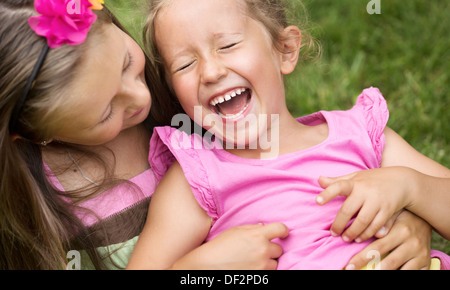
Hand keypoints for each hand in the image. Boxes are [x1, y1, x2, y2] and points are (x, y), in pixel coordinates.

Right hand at [171, 223, 288, 269]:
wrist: (208, 266)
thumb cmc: (219, 247)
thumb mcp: (235, 232)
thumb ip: (252, 228)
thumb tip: (264, 227)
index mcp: (257, 235)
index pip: (280, 229)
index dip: (284, 230)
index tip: (283, 233)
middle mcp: (262, 250)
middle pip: (279, 249)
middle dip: (271, 249)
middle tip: (258, 250)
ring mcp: (261, 266)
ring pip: (275, 264)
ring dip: (267, 262)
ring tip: (253, 260)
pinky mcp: (258, 277)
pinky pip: (267, 273)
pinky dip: (261, 270)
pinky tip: (250, 267)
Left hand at [316, 167, 414, 242]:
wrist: (403, 181)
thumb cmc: (373, 179)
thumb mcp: (356, 176)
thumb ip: (338, 180)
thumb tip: (319, 180)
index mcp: (355, 182)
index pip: (339, 186)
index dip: (327, 193)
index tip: (317, 201)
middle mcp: (365, 191)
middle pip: (348, 210)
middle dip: (339, 223)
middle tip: (333, 233)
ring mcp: (377, 201)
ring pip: (362, 221)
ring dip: (353, 232)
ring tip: (346, 238)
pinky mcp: (388, 210)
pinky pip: (376, 225)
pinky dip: (367, 234)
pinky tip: (360, 238)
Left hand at [345, 210, 431, 269]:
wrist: (426, 219)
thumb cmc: (402, 217)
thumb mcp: (393, 214)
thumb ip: (382, 222)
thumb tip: (370, 233)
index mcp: (401, 231)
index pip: (377, 248)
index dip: (361, 258)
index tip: (349, 266)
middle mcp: (412, 244)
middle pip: (388, 263)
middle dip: (370, 270)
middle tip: (352, 271)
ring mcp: (420, 255)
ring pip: (400, 271)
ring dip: (383, 274)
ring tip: (372, 273)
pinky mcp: (425, 263)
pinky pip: (411, 274)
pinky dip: (399, 274)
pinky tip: (386, 272)